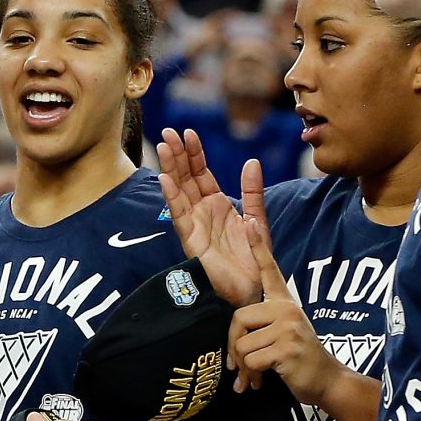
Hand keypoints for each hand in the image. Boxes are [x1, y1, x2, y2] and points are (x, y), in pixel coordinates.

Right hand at [154, 131, 262, 303]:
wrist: (253, 288)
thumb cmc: (253, 258)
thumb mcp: (256, 218)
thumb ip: (252, 191)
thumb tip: (252, 161)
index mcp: (216, 204)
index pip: (200, 173)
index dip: (194, 153)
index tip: (188, 133)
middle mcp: (201, 211)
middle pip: (185, 177)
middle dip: (177, 155)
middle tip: (168, 132)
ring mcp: (194, 224)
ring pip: (178, 191)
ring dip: (170, 169)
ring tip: (163, 146)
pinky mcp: (191, 240)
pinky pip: (179, 215)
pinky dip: (171, 197)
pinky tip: (165, 179)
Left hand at [226, 202, 336, 398]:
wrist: (325, 381)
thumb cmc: (297, 359)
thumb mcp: (281, 334)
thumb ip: (261, 326)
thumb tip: (232, 338)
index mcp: (284, 302)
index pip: (270, 270)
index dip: (258, 247)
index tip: (249, 221)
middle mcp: (287, 309)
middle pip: (238, 319)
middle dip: (234, 346)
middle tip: (239, 366)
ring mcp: (289, 327)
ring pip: (242, 344)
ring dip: (243, 366)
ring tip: (254, 375)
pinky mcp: (287, 348)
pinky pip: (251, 360)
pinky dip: (251, 374)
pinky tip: (262, 379)